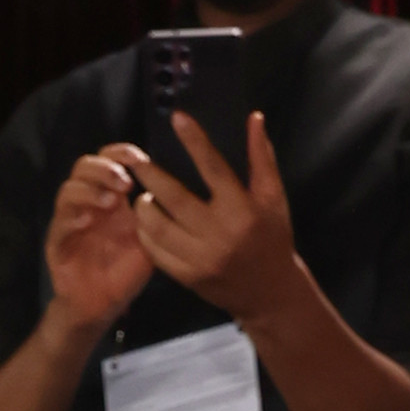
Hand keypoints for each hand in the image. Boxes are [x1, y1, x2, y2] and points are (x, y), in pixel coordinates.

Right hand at [42, 148, 150, 336]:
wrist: (101, 308)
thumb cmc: (124, 274)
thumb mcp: (148, 242)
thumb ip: (153, 216)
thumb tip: (161, 187)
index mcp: (109, 197)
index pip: (108, 159)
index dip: (121, 152)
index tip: (139, 159)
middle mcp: (87, 204)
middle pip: (84, 166)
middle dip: (105, 168)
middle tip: (125, 183)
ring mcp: (69, 222)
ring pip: (68, 190)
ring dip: (89, 190)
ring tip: (109, 203)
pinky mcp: (56, 244)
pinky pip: (59, 224)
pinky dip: (72, 218)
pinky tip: (88, 222)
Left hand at [125, 111, 303, 324]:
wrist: (268, 292)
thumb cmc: (272, 238)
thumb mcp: (273, 197)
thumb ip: (262, 158)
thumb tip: (254, 118)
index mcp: (242, 209)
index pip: (213, 167)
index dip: (195, 140)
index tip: (178, 118)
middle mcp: (219, 233)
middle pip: (175, 198)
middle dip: (152, 176)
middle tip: (136, 161)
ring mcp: (201, 258)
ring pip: (160, 228)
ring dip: (144, 208)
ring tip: (141, 195)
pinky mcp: (188, 277)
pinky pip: (158, 253)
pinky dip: (146, 235)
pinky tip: (144, 222)